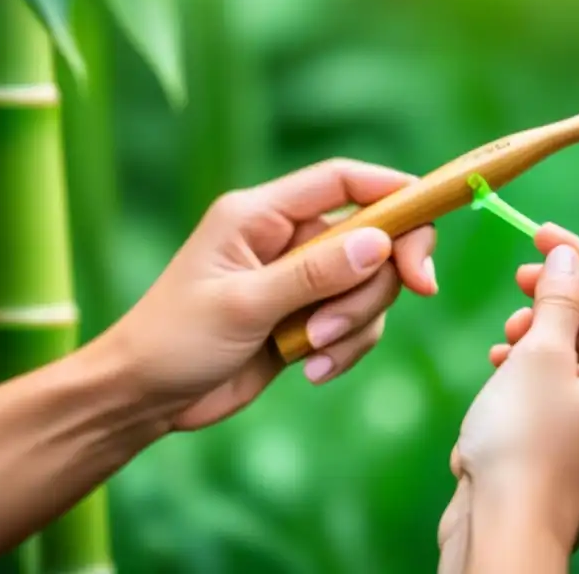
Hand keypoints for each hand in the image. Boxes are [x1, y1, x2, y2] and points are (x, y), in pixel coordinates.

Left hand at [96, 159, 437, 431]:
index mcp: (262, 215)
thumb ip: (314, 273)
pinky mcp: (306, 319)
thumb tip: (378, 242)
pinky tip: (313, 370)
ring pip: (369, 286)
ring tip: (312, 349)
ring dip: (354, 322)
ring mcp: (300, 281)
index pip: (342, 181)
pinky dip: (346, 347)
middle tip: (385, 307)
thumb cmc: (175, 339)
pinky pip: (356, 323)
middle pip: (370, 237)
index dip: (393, 189)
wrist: (144, 398)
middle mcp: (286, 240)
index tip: (433, 218)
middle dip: (376, 280)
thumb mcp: (243, 304)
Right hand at [439, 224, 578, 562]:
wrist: (504, 536)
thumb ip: (558, 297)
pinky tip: (503, 364)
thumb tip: (567, 256)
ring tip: (508, 334)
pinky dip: (538, 373)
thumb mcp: (538, 353)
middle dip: (559, 299)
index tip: (541, 232)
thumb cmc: (524, 442)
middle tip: (521, 278)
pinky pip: (569, 394)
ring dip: (543, 336)